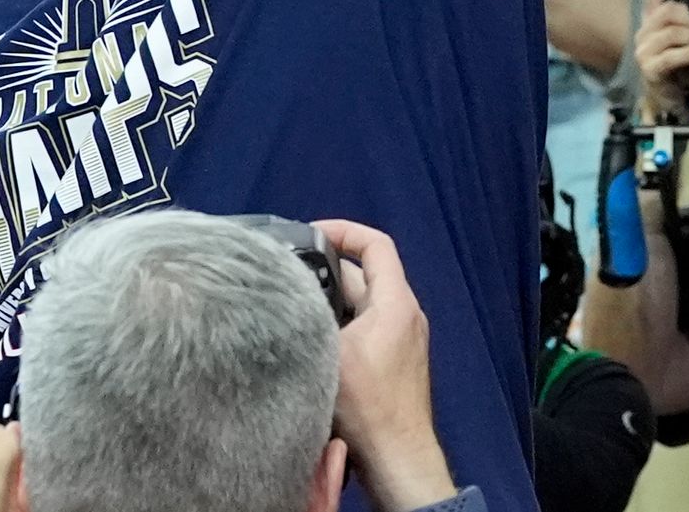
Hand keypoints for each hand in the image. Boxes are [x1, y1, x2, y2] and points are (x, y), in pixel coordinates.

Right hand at [321, 218, 457, 511]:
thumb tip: (284, 296)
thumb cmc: (371, 410)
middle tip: (292, 278)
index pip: (375, 244)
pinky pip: (364, 332)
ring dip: (330, 304)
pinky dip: (339, 329)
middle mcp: (404, 316)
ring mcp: (401, 342)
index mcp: (396, 302)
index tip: (312, 232)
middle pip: (363, 276)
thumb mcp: (330, 353)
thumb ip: (311, 317)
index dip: (344, 230)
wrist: (396, 458)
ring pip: (361, 307)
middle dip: (327, 272)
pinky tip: (312, 345)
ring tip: (296, 309)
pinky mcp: (393, 366)